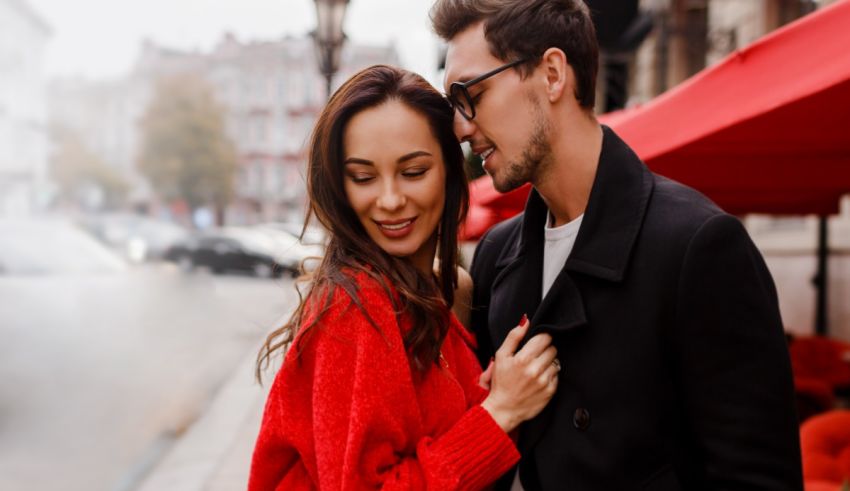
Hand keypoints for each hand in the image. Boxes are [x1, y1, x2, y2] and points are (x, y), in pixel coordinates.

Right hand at [481, 315, 558, 432]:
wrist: (504, 409)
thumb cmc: (501, 382)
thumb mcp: (501, 356)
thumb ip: (513, 337)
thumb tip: (525, 321)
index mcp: (523, 359)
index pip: (544, 338)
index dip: (542, 338)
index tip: (537, 342)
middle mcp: (535, 370)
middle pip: (553, 349)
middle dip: (545, 350)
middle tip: (535, 357)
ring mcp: (544, 381)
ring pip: (556, 362)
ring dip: (549, 363)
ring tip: (537, 369)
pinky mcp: (550, 392)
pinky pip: (557, 376)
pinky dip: (550, 375)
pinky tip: (539, 379)